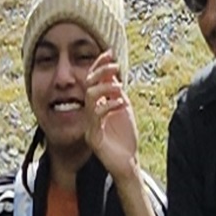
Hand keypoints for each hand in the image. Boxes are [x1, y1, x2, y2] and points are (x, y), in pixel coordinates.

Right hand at [82, 66, 143, 183]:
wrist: (127, 162)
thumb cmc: (125, 138)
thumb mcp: (123, 109)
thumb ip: (116, 93)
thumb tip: (113, 72)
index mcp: (96, 105)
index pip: (92, 81)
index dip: (99, 65)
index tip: (109, 52)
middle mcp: (89, 113)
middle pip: (88, 86)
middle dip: (100, 72)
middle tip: (114, 66)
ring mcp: (89, 125)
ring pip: (89, 98)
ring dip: (105, 88)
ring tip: (119, 87)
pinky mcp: (93, 137)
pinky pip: (97, 116)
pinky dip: (110, 106)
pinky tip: (122, 104)